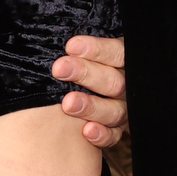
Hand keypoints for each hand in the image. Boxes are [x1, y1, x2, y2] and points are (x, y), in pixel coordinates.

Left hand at [53, 33, 126, 147]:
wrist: (82, 92)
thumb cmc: (77, 67)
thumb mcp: (81, 54)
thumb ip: (75, 50)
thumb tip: (50, 40)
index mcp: (120, 62)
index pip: (116, 52)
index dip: (97, 49)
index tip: (70, 46)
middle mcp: (126, 86)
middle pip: (114, 81)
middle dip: (86, 74)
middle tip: (59, 69)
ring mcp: (123, 109)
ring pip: (115, 110)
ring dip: (91, 106)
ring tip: (67, 104)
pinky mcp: (117, 131)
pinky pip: (114, 135)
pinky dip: (102, 134)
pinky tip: (86, 131)